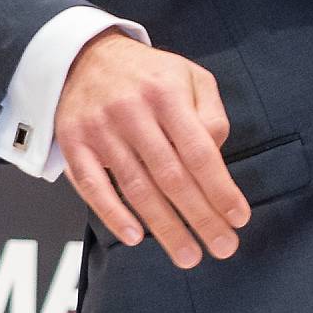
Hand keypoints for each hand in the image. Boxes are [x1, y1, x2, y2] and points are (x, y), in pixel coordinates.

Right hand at [53, 31, 248, 266]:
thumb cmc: (148, 75)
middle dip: (200, 217)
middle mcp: (132, 112)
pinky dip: (112, 214)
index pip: (200, 152)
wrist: (84, 56)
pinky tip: (134, 237)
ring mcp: (99, 129)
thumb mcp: (190, 77)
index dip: (220, 189)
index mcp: (166, 94)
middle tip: (222, 248)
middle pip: (171, 177)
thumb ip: (211, 113)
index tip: (239, 219)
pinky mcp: (73, 143)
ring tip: (188, 255)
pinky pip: (92, 186)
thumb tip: (217, 154)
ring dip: (164, 227)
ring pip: (136, 188)